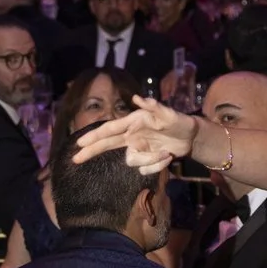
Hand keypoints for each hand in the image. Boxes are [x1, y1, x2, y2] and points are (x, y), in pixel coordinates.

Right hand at [72, 96, 193, 174]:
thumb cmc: (179, 121)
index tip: (80, 142)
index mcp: (133, 123)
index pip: (109, 130)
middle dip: (91, 151)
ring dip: (150, 161)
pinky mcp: (146, 161)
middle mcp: (131, 136)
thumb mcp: (169, 114)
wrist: (191, 137)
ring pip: (132, 161)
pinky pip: (145, 170)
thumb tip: (138, 98)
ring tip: (167, 153)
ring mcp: (138, 149)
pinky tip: (168, 157)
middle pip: (106, 145)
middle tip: (75, 158)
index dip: (94, 136)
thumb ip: (154, 106)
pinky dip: (158, 166)